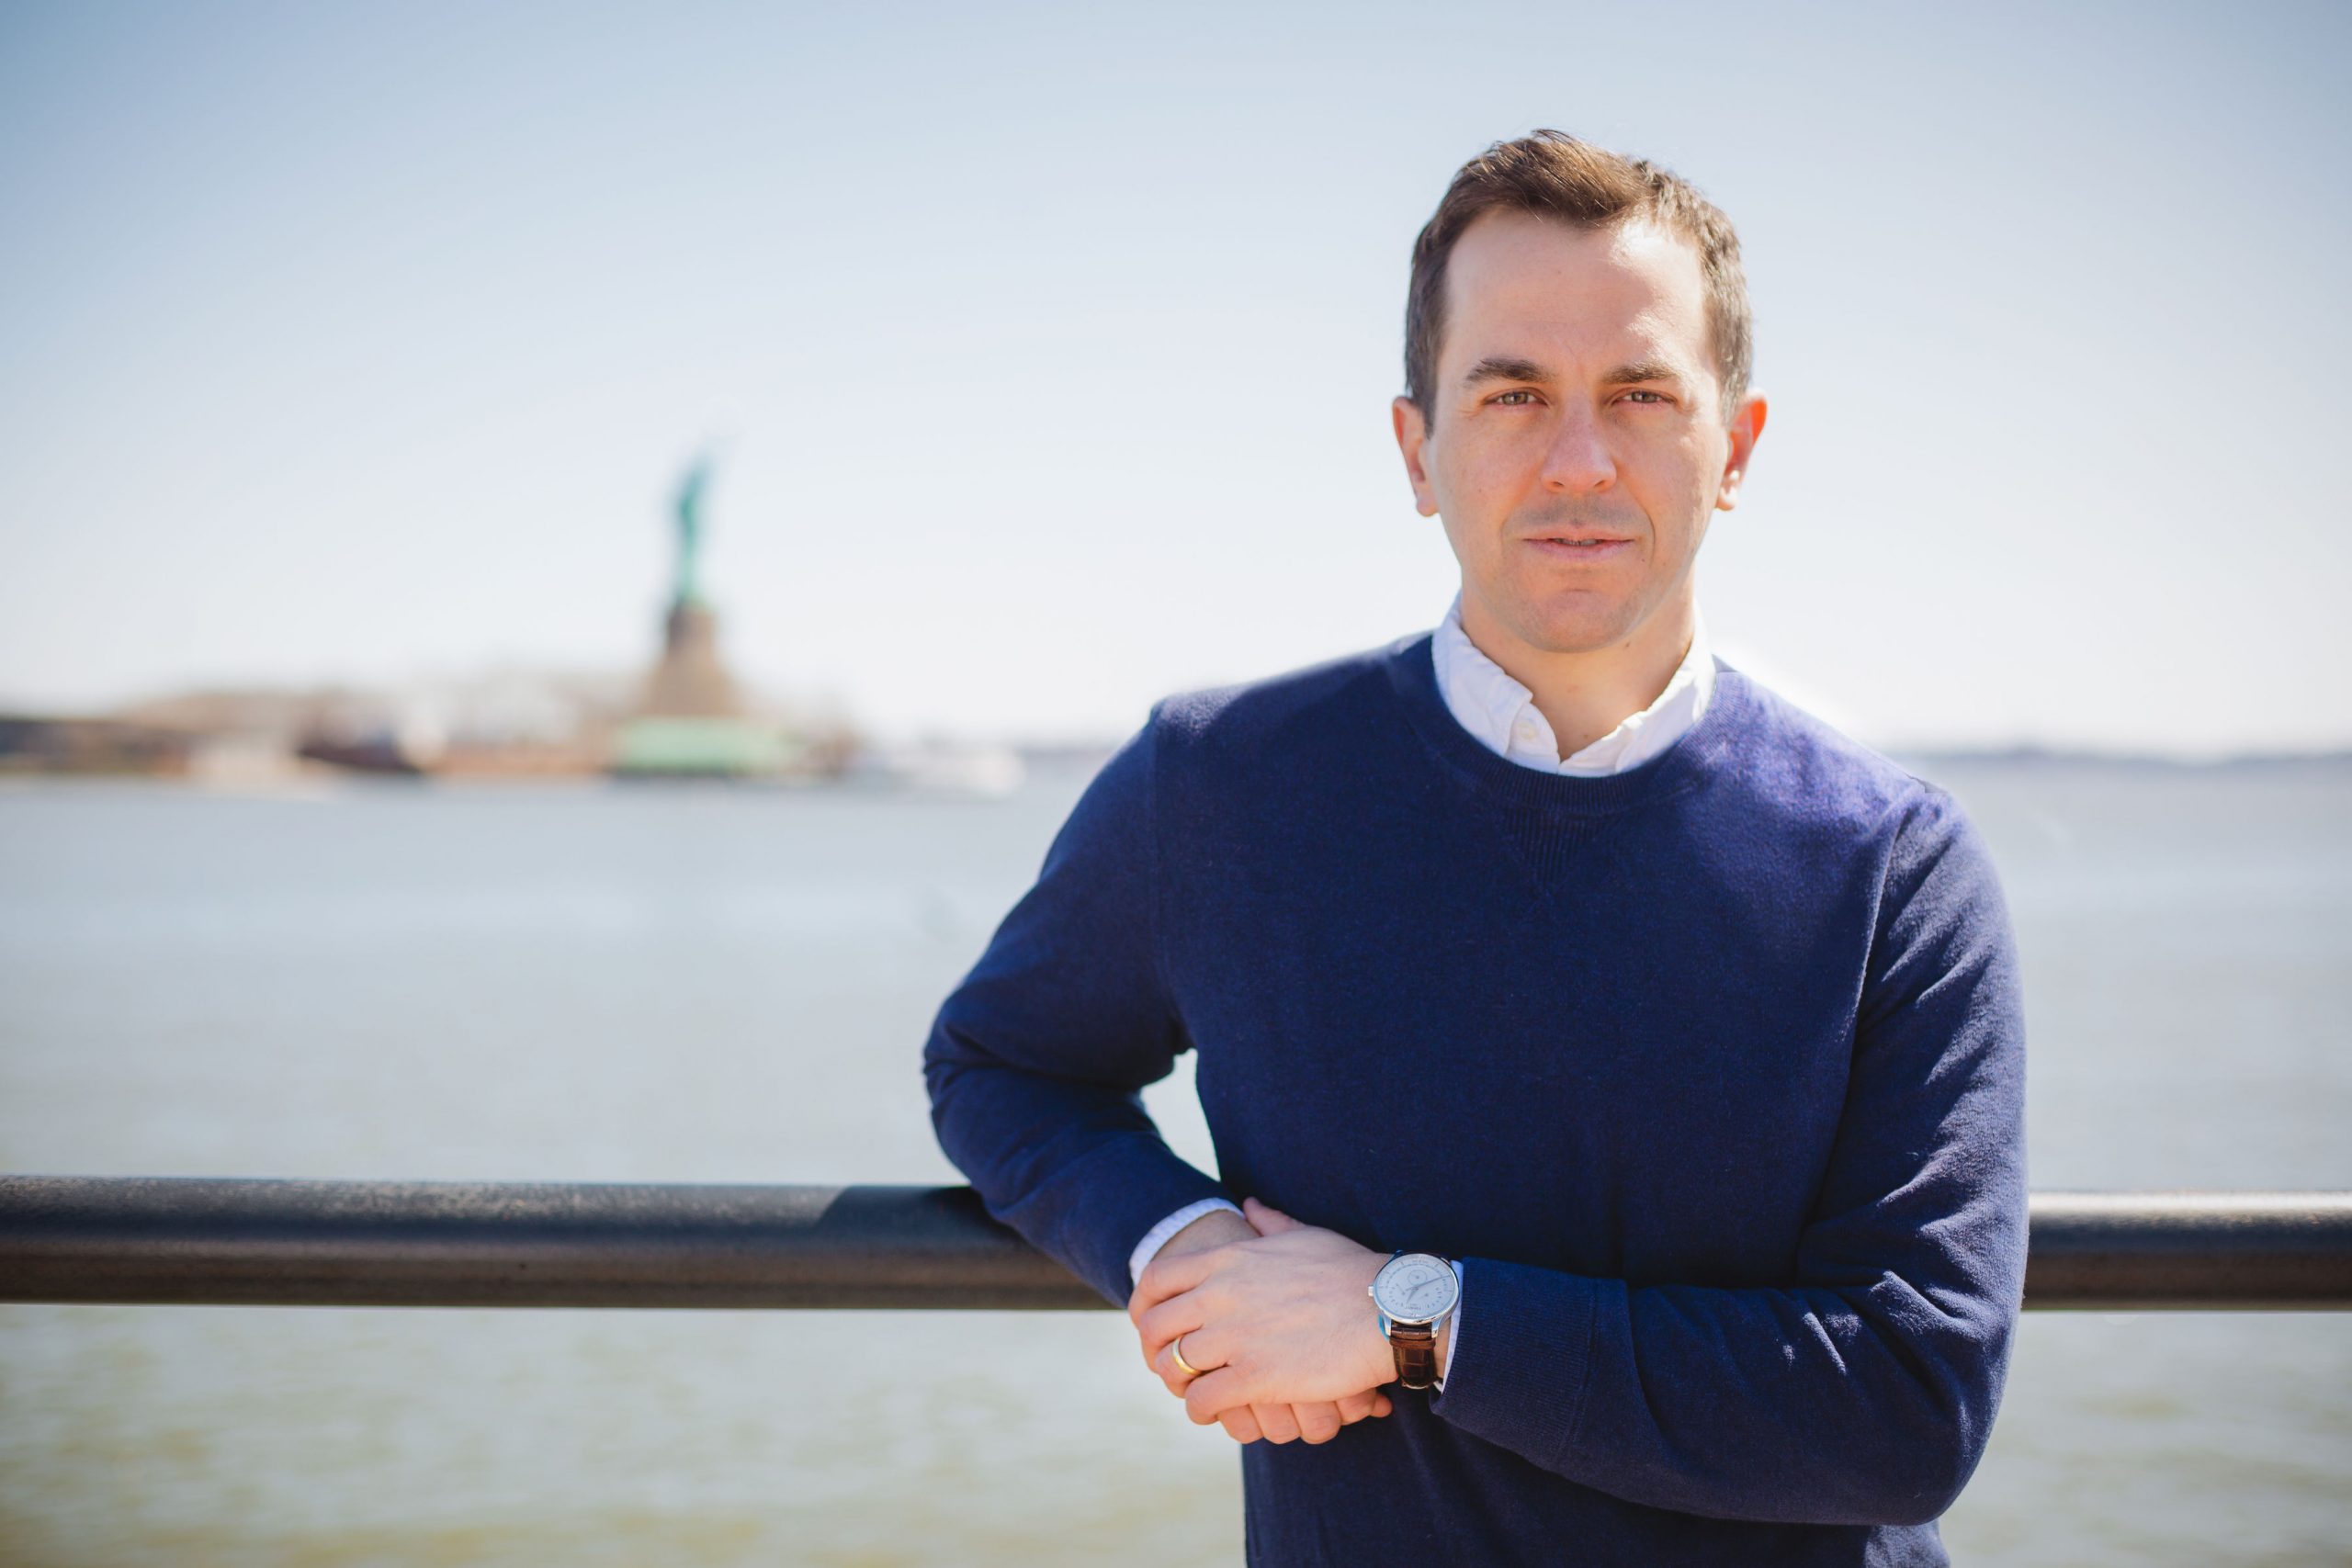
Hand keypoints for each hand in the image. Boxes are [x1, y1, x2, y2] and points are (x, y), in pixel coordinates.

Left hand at [1129, 1203, 1391, 1443]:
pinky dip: (1200, 1409)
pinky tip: (1214, 1410)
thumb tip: (1249, 1205)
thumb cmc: (1351, 1271)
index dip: (1144, 1303)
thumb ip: (1269, 1222)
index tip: (1149, 1322)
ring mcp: (1236, 1335)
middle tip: (1166, 1364)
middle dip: (1154, 1348)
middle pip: (1156, 1324)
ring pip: (1174, 1365)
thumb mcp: (1304, 1235)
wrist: (1388, 1308)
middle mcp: (1222, 1294)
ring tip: (1192, 1390)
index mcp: (1229, 1259)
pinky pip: (1203, 1399)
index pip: (1158, 1277)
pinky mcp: (1256, 1375)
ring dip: (1178, 1382)